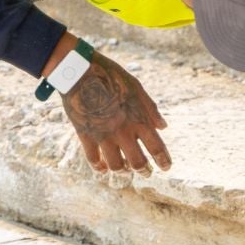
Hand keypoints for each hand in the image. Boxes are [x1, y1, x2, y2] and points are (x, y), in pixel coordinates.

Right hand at [51, 36, 170, 175]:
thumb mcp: (136, 87)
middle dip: (145, 171)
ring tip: (125, 170)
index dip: (163, 161)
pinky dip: (99, 167)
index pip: (156, 148)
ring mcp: (103, 136)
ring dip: (123, 171)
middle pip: (138, 163)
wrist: (79, 71)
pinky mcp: (85, 136)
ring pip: (116, 166)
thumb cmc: (111, 76)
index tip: (166, 167)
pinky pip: (93, 160)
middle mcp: (123, 132)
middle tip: (147, 172)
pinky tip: (103, 168)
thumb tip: (163, 127)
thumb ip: (151, 109)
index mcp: (139, 120)